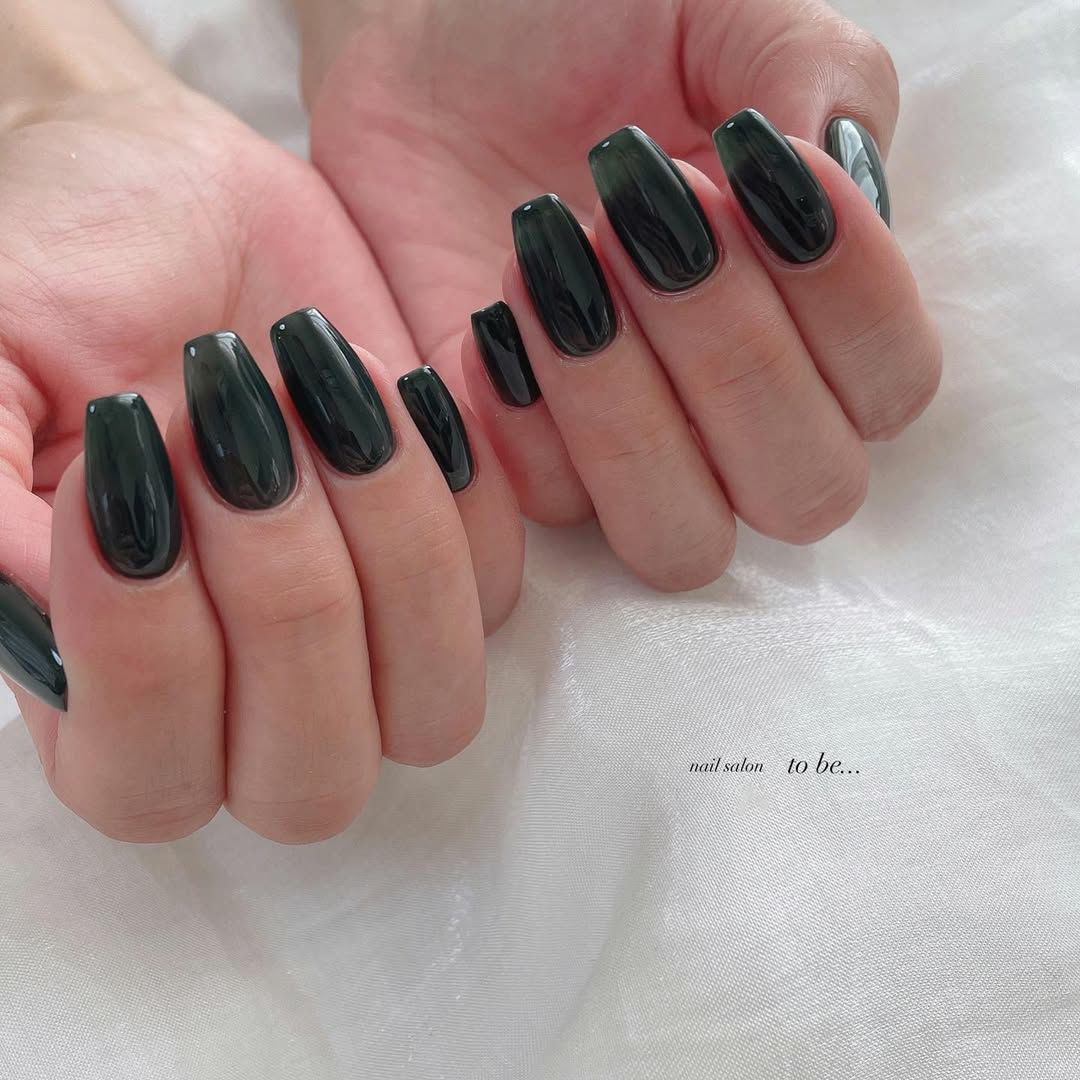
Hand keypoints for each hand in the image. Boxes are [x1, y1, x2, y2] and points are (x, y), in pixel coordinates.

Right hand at [0, 7, 521, 841]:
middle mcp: (243, 689)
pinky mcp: (447, 559)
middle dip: (288, 603)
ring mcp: (363, 637)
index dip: (148, 658)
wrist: (175, 197)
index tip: (130, 461)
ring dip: (393, 548)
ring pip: (432, 709)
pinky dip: (466, 493)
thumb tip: (41, 615)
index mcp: (100, 680)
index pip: (147, 786)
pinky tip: (400, 387)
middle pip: (312, 782)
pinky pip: (500, 591)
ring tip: (330, 391)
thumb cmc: (57, 273)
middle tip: (238, 428)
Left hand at [297, 0, 940, 589]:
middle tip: (638, 219)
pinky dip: (519, 412)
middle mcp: (736, 412)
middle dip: (731, 355)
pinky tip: (484, 311)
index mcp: (816, 313)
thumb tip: (827, 181)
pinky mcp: (524, 466)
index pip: (894, 385)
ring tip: (547, 263)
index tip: (749, 166)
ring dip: (624, 407)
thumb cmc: (584, 33)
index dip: (847, 296)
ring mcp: (629, 454)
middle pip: (805, 492)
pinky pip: (549, 507)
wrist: (428, 61)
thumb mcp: (721, 13)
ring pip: (682, 539)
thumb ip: (815, 78)